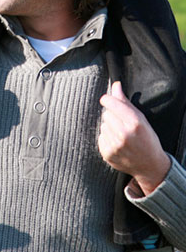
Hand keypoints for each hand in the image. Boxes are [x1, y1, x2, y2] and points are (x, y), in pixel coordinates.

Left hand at [98, 81, 170, 195]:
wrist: (150, 166)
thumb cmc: (147, 139)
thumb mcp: (141, 118)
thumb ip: (125, 102)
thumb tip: (115, 85)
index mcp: (134, 123)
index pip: (110, 103)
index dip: (108, 100)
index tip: (108, 100)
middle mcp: (124, 134)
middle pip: (106, 114)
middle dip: (112, 116)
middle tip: (122, 124)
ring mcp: (115, 146)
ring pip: (103, 126)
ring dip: (110, 128)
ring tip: (122, 135)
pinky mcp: (107, 154)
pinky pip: (101, 137)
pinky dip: (107, 139)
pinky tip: (118, 144)